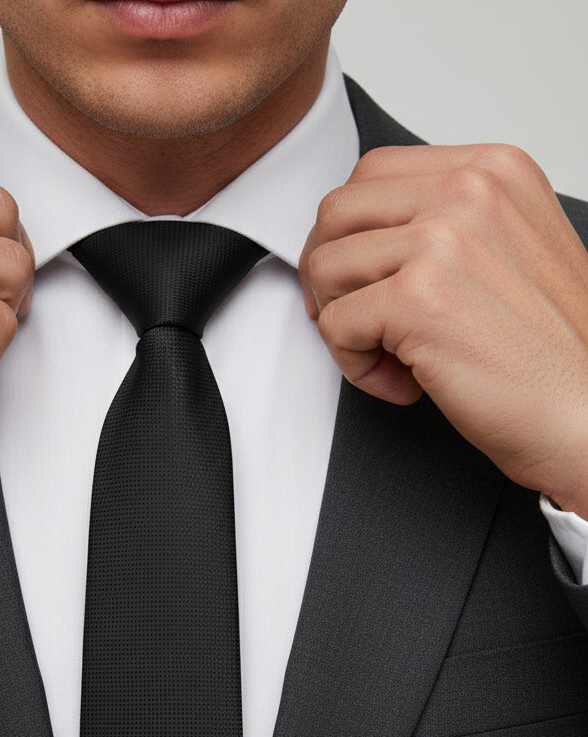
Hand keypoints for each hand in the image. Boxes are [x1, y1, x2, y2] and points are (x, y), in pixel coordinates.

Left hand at [300, 144, 587, 517]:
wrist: (584, 417)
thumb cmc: (550, 354)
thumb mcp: (511, 251)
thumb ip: (448, 224)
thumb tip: (371, 234)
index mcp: (494, 170)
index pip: (373, 173)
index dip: (351, 234)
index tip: (362, 280)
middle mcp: (470, 191)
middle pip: (337, 212)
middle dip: (330, 276)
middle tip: (359, 323)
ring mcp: (442, 240)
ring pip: (325, 267)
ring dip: (342, 325)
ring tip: (392, 358)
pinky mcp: (416, 299)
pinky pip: (334, 324)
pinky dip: (355, 366)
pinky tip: (404, 382)